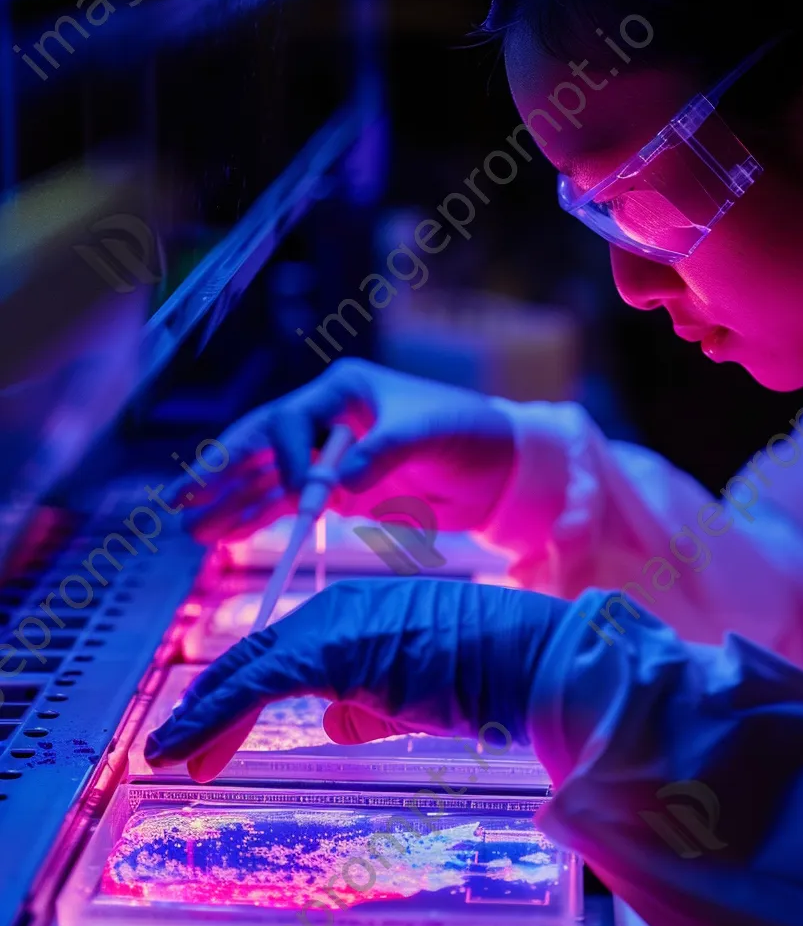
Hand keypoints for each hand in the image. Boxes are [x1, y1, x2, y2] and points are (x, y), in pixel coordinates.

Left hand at [143, 576, 570, 781]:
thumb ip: (368, 704)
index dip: (238, 696)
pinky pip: (258, 686)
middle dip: (211, 707)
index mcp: (355, 613)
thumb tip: (331, 720)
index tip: (211, 738)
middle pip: (254, 659)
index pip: (280, 655)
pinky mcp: (332, 650)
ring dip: (204, 717)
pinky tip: (184, 750)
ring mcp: (333, 624)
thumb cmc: (485, 675)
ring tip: (168, 756)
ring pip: (248, 670)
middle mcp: (335, 608)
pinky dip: (215, 717)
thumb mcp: (413, 694)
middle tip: (177, 751)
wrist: (526, 658)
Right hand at [171, 359, 514, 543]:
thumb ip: (383, 452)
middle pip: (262, 446)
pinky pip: (290, 505)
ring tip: (190, 529)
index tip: (306, 496)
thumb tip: (335, 482)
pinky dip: (259, 518)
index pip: (289, 420)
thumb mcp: (430, 432)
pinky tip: (227, 534)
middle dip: (221, 474)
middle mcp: (328, 421)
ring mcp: (331, 459)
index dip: (285, 458)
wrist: (500, 468)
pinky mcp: (342, 493)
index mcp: (344, 391)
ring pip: (268, 480)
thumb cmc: (470, 433)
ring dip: (231, 503)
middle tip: (178, 501)